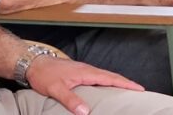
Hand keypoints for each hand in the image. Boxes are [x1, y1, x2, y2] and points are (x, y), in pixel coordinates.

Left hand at [24, 55, 143, 114]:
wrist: (33, 63)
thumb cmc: (44, 74)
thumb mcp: (56, 89)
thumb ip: (71, 100)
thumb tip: (86, 112)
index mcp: (86, 72)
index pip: (111, 78)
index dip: (126, 84)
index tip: (139, 88)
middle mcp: (87, 70)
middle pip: (112, 76)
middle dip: (126, 83)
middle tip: (139, 91)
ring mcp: (83, 70)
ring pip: (105, 76)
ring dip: (117, 82)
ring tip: (126, 90)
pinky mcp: (78, 73)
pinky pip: (97, 77)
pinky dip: (106, 82)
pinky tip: (105, 88)